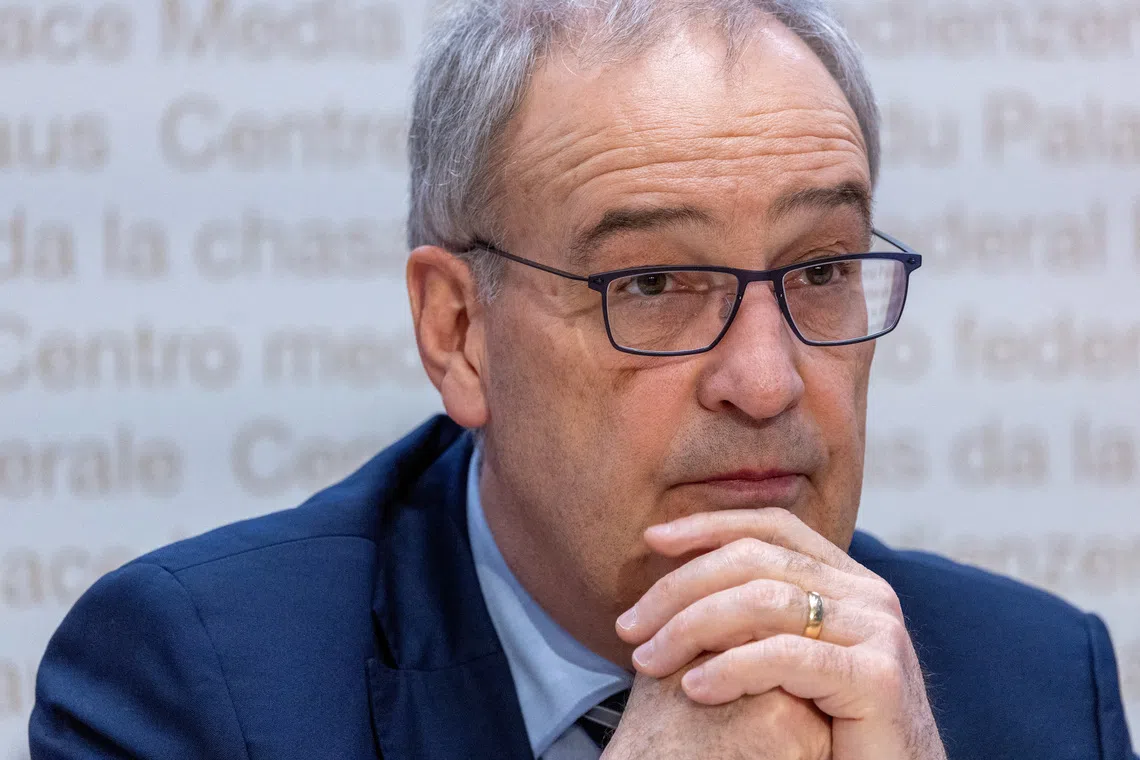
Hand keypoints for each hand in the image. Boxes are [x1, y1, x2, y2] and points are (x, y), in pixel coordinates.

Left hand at [614, 510, 946, 759]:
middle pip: (756, 560)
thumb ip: (753, 620)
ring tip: (647, 661)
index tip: (652, 540)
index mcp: (848, 580)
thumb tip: (672, 592)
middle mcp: (869, 594)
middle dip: (679, 588)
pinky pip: (786, 657)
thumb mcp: (786, 662)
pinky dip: (730, 668)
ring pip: (763, 601)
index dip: (709, 525)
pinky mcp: (878, 677)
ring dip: (691, 628)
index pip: (772, 526)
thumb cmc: (830, 733)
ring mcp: (879, 631)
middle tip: (630, 627)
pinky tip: (693, 689)